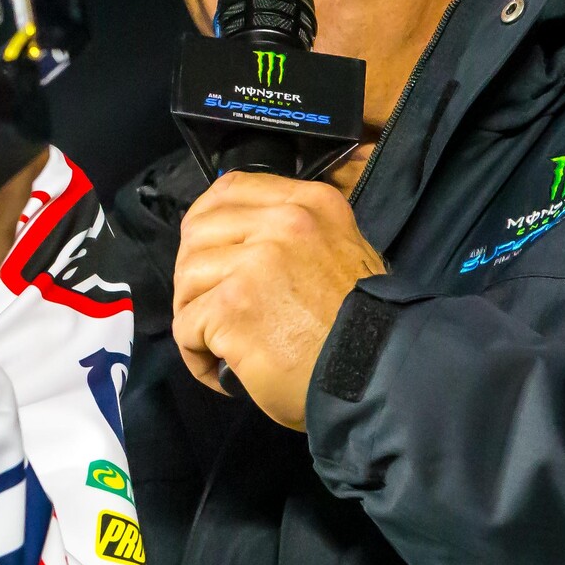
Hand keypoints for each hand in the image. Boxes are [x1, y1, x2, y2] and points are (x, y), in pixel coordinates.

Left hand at [171, 172, 385, 427]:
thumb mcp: (343, 252)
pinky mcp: (233, 304)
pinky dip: (196, 355)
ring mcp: (255, 262)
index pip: (229, 190)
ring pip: (186, 278)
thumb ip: (295, 236)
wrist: (379, 375)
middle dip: (193, 275)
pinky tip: (221, 370)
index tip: (205, 254)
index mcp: (309, 204)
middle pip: (197, 232)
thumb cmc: (362, 328)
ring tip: (218, 345)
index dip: (204, 223)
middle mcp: (283, 223)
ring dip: (193, 316)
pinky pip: (185, 326)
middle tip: (209, 311)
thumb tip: (241, 240)